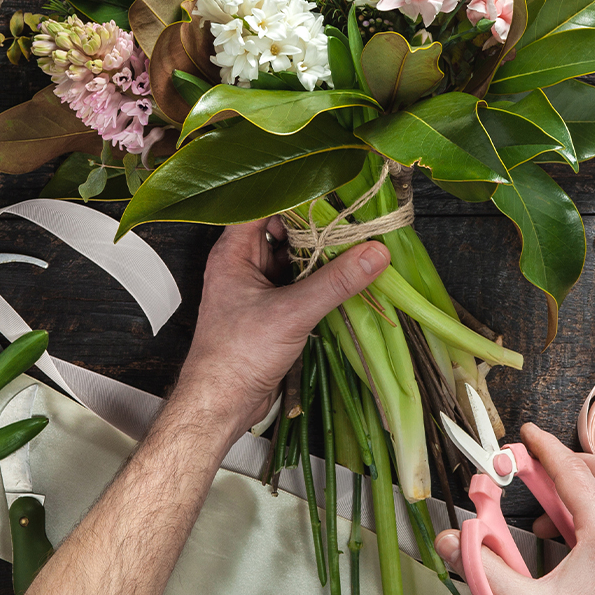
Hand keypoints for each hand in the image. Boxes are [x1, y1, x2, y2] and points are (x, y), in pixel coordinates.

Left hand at [177, 216, 389, 437]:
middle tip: (356, 219)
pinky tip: (349, 277)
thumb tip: (374, 252)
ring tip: (359, 243)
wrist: (220, 405)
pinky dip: (323, 279)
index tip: (335, 189)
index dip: (298, 195)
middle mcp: (245, 264)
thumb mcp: (292, 312)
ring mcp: (260, 287)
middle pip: (286, 230)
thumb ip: (335, 281)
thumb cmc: (237, 356)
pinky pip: (302, 283)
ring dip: (324, 254)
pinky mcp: (274, 310)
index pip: (265, 204)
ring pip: (296, 258)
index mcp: (234, 252)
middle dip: (319, 226)